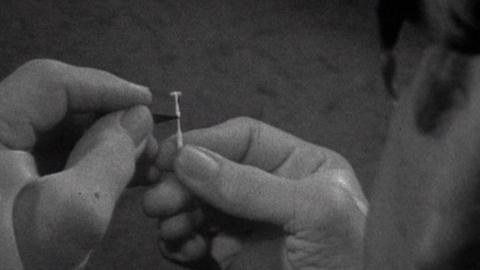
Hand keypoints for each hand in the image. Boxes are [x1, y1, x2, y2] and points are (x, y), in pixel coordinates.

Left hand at [0, 59, 155, 268]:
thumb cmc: (16, 262)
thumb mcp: (72, 213)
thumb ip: (109, 158)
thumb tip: (139, 117)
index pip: (49, 83)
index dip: (104, 86)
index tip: (148, 102)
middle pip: (54, 106)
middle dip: (108, 119)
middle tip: (148, 139)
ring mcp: (0, 161)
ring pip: (58, 133)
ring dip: (105, 142)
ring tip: (143, 159)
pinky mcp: (9, 182)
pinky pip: (55, 158)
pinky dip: (91, 162)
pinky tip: (123, 172)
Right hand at [143, 117, 366, 269]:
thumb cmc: (349, 258)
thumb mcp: (311, 212)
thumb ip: (249, 185)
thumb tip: (187, 158)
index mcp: (300, 165)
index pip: (244, 139)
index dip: (204, 143)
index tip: (169, 157)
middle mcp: (271, 188)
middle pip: (214, 171)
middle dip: (183, 183)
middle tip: (159, 201)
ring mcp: (250, 222)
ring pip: (198, 204)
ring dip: (176, 213)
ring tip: (171, 228)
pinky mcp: (233, 255)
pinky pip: (195, 238)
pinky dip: (180, 241)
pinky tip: (180, 248)